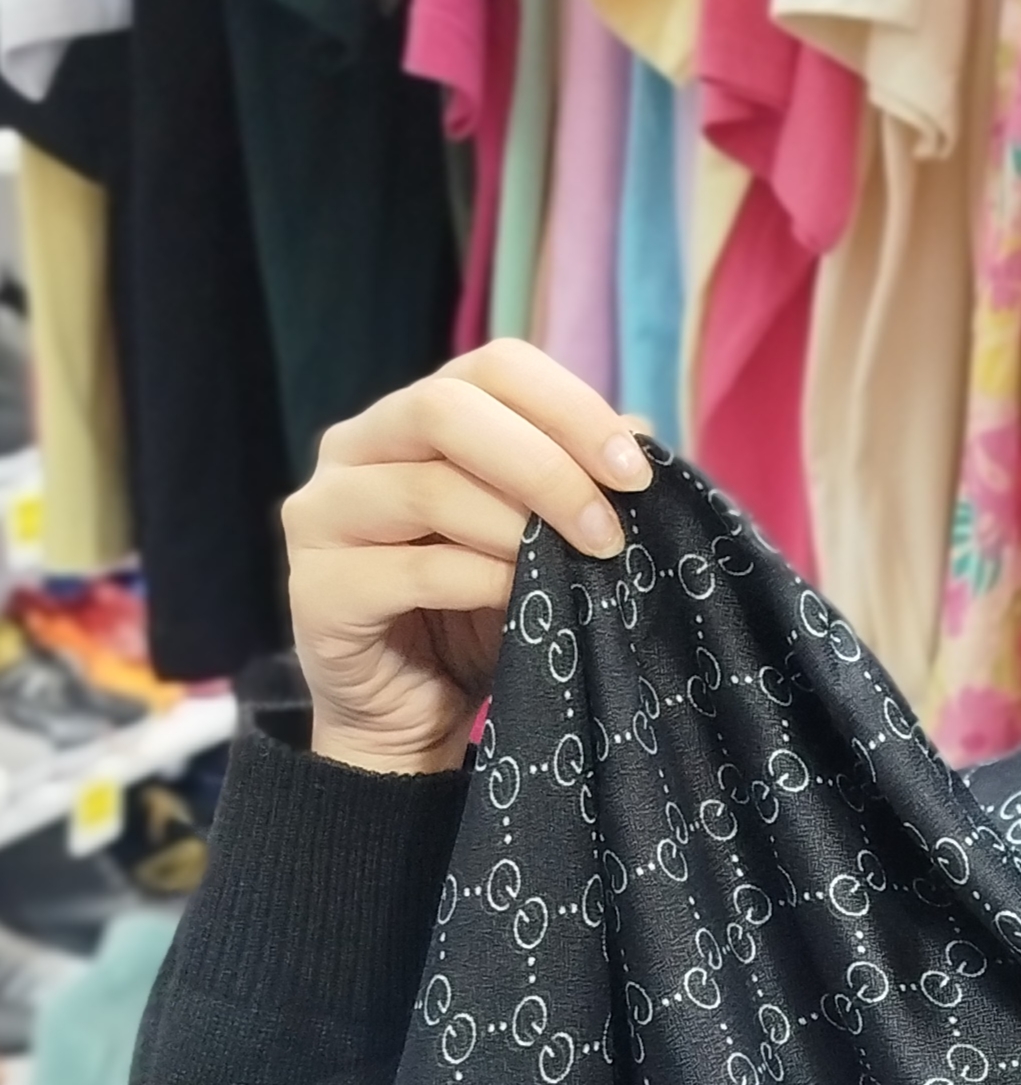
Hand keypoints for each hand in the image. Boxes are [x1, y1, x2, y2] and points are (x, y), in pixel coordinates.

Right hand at [282, 340, 650, 774]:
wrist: (411, 717)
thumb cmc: (480, 616)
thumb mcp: (544, 542)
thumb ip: (579, 482)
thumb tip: (640, 428)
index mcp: (413, 418)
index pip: (493, 367)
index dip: (571, 408)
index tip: (635, 473)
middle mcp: (356, 448)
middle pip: (447, 408)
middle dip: (546, 466)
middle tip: (608, 530)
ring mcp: (323, 514)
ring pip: (428, 487)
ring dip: (519, 528)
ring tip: (576, 570)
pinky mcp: (317, 588)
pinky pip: (412, 569)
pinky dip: (484, 582)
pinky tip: (525, 602)